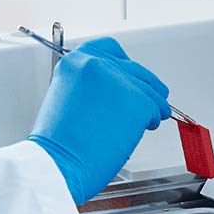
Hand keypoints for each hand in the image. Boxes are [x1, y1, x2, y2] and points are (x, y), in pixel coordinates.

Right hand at [26, 37, 170, 204]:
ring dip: (152, 105)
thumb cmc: (58, 143)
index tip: (128, 75)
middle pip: (134, 69)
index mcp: (75, 61)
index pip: (110, 49)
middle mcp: (97, 64)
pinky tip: (143, 129)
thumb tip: (114, 91)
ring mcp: (119, 81)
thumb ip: (91, 86)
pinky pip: (155, 108)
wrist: (58, 164)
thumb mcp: (66, 97)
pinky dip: (152, 120)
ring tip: (148, 119)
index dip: (123, 64)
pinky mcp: (137, 102)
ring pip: (149, 89)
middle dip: (144, 86)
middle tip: (150, 99)